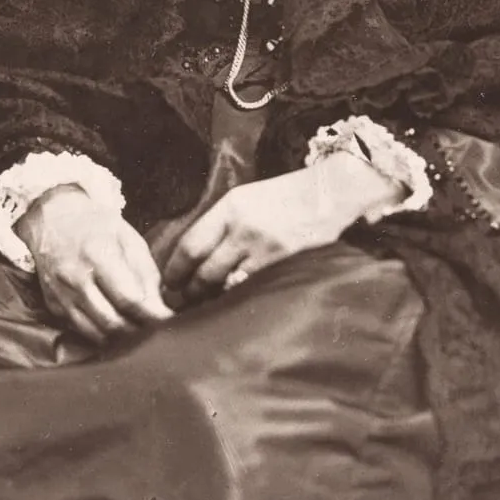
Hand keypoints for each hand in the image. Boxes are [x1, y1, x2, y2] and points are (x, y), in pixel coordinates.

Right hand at [17, 185, 172, 343]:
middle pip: (113, 322)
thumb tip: (159, 305)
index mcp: (98, 256)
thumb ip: (145, 272)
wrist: (52, 219)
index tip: (168, 317)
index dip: (152, 314)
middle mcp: (76, 279)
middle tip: (153, 324)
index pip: (129, 299)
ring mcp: (61, 295)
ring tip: (136, 324)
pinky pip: (82, 330)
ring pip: (97, 333)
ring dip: (121, 336)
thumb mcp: (127, 237)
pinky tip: (113, 322)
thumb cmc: (95, 225)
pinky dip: (101, 333)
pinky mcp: (54, 305)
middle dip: (139, 328)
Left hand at [160, 156, 403, 303]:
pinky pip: (253, 289)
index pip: (190, 245)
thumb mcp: (246, 200)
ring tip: (207, 305)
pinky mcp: (284, 264)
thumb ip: (220, 224)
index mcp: (229, 208)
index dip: (174, 270)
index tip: (169, 283)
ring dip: (214, 298)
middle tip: (184, 301)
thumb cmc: (284, 197)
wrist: (330, 194)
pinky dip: (241, 297)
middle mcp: (243, 229)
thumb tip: (194, 258)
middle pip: (204, 271)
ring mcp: (265, 249)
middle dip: (191, 291)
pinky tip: (237, 303)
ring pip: (227, 285)